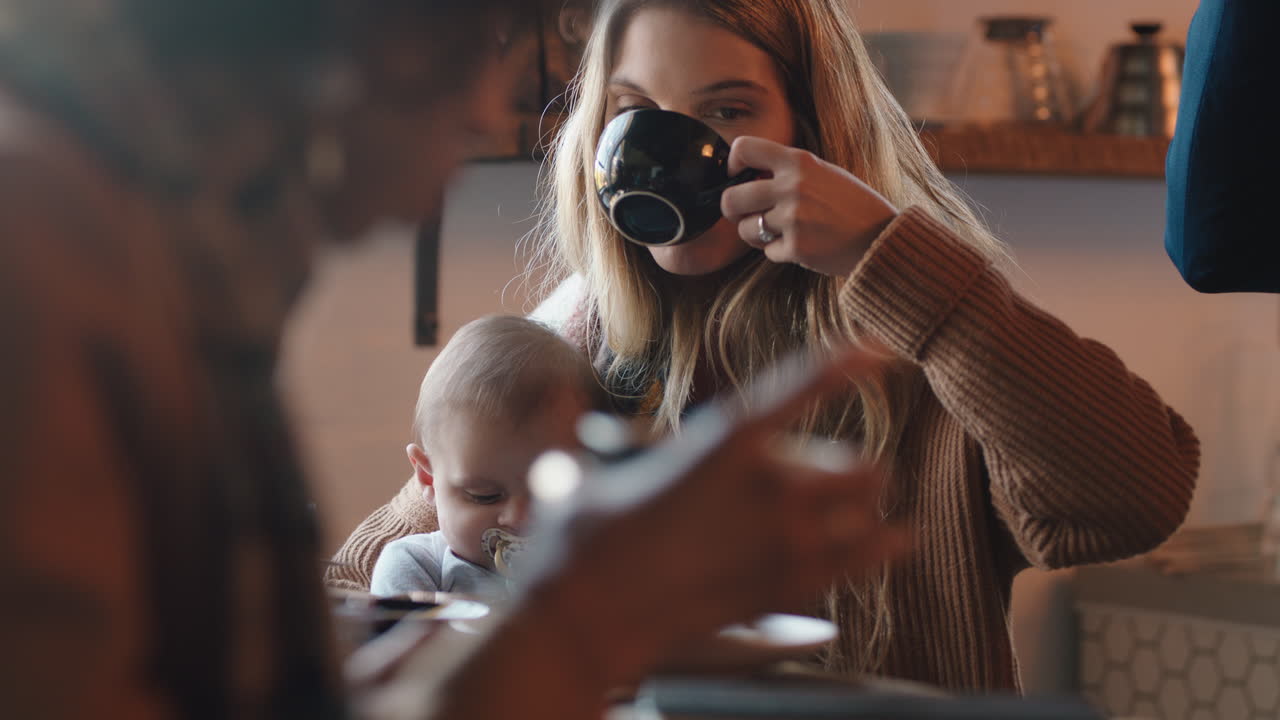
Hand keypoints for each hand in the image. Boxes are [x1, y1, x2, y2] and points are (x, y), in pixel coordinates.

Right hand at [520, 346, 909, 687]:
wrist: (588, 620)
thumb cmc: (579, 541)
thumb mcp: (579, 476)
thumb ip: (588, 449)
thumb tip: (556, 430)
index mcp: (723, 439)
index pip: (803, 385)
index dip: (847, 362)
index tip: (879, 352)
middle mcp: (768, 484)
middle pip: (856, 462)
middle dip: (848, 466)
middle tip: (830, 474)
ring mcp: (784, 539)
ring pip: (868, 507)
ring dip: (865, 504)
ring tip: (855, 508)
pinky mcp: (787, 587)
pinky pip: (864, 558)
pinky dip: (883, 546)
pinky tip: (896, 538)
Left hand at [722, 136, 899, 276]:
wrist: (882, 236)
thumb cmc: (851, 204)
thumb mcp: (823, 172)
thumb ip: (787, 171)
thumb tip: (745, 177)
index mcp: (798, 161)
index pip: (743, 148)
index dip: (732, 163)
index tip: (738, 175)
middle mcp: (792, 187)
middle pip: (731, 199)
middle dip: (734, 210)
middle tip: (747, 214)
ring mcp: (793, 219)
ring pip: (745, 230)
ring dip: (755, 234)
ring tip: (778, 232)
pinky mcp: (797, 248)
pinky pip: (767, 252)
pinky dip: (780, 252)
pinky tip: (802, 245)